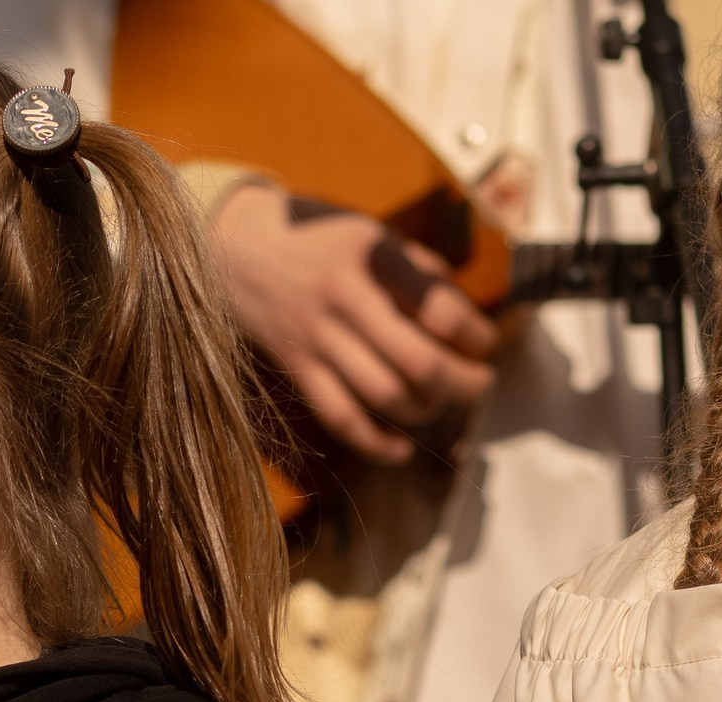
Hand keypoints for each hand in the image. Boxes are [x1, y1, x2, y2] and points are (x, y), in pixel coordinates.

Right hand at [210, 180, 499, 464]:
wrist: (235, 244)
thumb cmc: (318, 238)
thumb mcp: (370, 232)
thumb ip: (418, 270)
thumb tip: (464, 321)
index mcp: (371, 256)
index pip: (438, 308)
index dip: (474, 333)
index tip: (485, 341)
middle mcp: (344, 298)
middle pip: (418, 361)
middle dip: (461, 382)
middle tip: (481, 383)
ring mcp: (316, 336)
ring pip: (384, 394)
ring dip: (425, 410)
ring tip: (440, 403)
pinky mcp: (296, 366)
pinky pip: (340, 416)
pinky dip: (376, 442)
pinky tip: (401, 449)